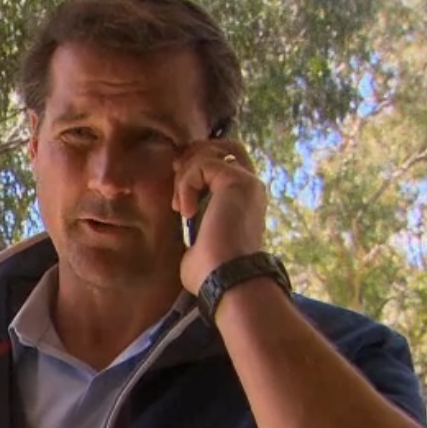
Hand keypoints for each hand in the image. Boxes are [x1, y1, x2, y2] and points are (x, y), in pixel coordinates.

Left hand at [171, 140, 268, 294]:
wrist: (224, 280)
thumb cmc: (210, 272)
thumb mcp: (197, 241)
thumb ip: (195, 221)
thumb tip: (183, 216)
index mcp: (243, 201)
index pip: (224, 165)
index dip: (198, 168)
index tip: (178, 196)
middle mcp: (250, 188)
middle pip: (225, 147)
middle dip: (195, 157)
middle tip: (176, 179)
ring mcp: (247, 182)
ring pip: (210, 153)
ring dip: (185, 174)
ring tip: (179, 206)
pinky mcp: (237, 182)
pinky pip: (204, 164)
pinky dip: (187, 184)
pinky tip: (186, 212)